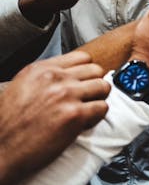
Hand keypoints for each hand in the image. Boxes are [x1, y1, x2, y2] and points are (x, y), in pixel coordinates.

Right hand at [0, 51, 109, 184]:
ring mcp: (66, 95)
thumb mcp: (20, 88)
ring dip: (98, 100)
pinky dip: (96, 117)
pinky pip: (102, 108)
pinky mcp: (75, 115)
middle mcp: (54, 78)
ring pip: (103, 87)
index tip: (82, 84)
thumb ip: (45, 78)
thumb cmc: (7, 125)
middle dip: (94, 86)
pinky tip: (82, 124)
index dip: (86, 73)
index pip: (82, 58)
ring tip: (85, 112)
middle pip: (96, 71)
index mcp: (40, 69)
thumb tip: (70, 75)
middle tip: (86, 100)